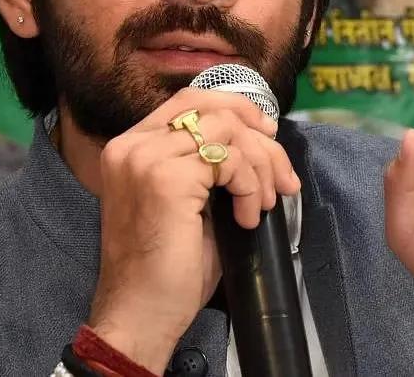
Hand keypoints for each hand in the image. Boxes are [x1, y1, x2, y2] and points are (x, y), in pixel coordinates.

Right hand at [86, 88, 300, 372]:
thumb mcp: (190, 201)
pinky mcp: (165, 179)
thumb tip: (256, 139)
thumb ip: (207, 164)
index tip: (268, 135)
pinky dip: (250, 186)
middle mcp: (131, 144)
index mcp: (131, 146)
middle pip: (212, 108)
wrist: (141, 314)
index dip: (237, 109)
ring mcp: (145, 158)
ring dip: (259, 168)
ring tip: (263, 205)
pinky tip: (247, 219)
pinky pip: (228, 160)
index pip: (190, 100)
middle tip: (283, 179)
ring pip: (226, 131)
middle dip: (259, 139)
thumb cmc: (167, 269)